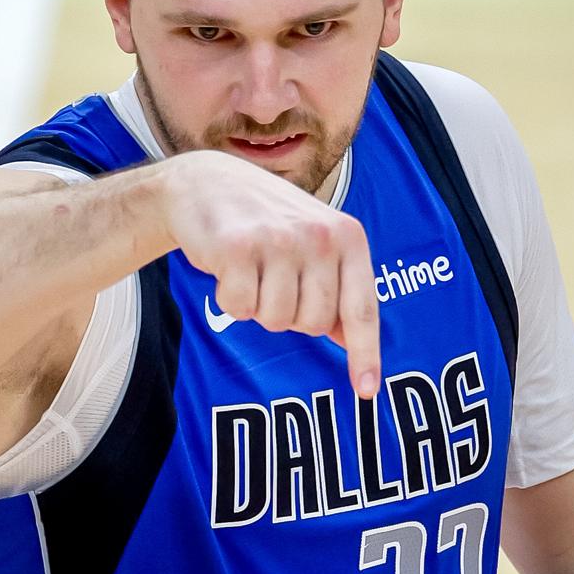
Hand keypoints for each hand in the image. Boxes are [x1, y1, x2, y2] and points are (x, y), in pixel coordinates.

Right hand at [162, 150, 380, 398]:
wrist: (208, 182)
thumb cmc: (268, 221)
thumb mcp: (314, 243)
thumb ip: (336, 286)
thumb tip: (351, 341)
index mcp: (347, 236)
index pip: (361, 308)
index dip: (365, 353)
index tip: (366, 391)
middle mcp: (319, 237)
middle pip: (313, 324)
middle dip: (291, 315)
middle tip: (274, 279)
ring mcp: (279, 241)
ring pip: (276, 321)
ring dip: (259, 307)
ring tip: (252, 269)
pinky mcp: (238, 248)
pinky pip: (240, 309)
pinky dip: (230, 299)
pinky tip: (228, 268)